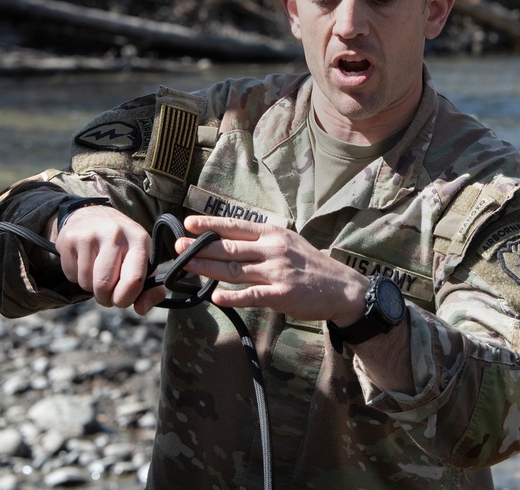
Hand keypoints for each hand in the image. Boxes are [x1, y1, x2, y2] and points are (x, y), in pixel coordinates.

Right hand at [55, 206, 161, 313]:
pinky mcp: (69, 239)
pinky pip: (71, 276)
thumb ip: (150, 288)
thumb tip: (141, 309)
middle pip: (104, 285)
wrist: (93, 215)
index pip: (134, 279)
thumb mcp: (142, 259)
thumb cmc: (122, 245)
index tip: (122, 300)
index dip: (126, 298)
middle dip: (105, 297)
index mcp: (138, 239)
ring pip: (86, 283)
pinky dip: (77, 277)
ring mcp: (89, 234)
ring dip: (90, 287)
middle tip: (107, 291)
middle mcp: (114, 233)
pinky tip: (84, 262)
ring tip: (96, 272)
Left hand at [177, 215, 368, 323]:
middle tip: (178, 247)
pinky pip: (252, 295)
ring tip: (186, 266)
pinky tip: (215, 297)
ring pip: (234, 270)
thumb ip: (261, 240)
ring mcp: (276, 273)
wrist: (341, 288)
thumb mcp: (288, 241)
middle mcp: (272, 250)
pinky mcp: (281, 295)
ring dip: (207, 269)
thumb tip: (229, 237)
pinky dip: (233, 297)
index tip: (189, 223)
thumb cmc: (310, 264)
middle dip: (200, 247)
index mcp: (272, 234)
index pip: (235, 227)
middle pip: (229, 248)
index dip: (210, 224)